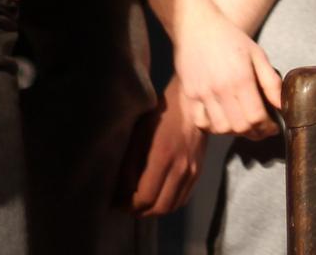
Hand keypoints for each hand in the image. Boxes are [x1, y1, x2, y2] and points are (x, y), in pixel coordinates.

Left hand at [116, 76, 204, 216]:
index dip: (128, 205)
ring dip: (155, 210)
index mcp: (162, 157)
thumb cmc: (161, 115)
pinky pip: (183, 198)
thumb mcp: (140, 135)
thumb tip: (122, 190)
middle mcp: (180, 169)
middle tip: (127, 206)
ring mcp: (191, 172)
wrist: (193, 104)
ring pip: (172, 206)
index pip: (145, 197)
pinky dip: (169, 204)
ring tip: (142, 204)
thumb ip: (130, 164)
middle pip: (159, 208)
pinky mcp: (198, 172)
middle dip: (140, 211)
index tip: (117, 202)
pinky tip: (159, 196)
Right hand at [171, 0, 282, 138]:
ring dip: (235, 132)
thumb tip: (282, 105)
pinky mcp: (189, 95)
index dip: (267, 127)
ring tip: (244, 124)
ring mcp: (202, 94)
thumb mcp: (257, 54)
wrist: (198, 26)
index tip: (273, 126)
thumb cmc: (230, 38)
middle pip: (239, 127)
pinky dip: (214, 127)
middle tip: (262, 129)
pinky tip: (223, 119)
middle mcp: (220, 89)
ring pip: (221, 129)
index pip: (256, 117)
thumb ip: (271, 82)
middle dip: (255, 133)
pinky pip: (201, 123)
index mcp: (240, 78)